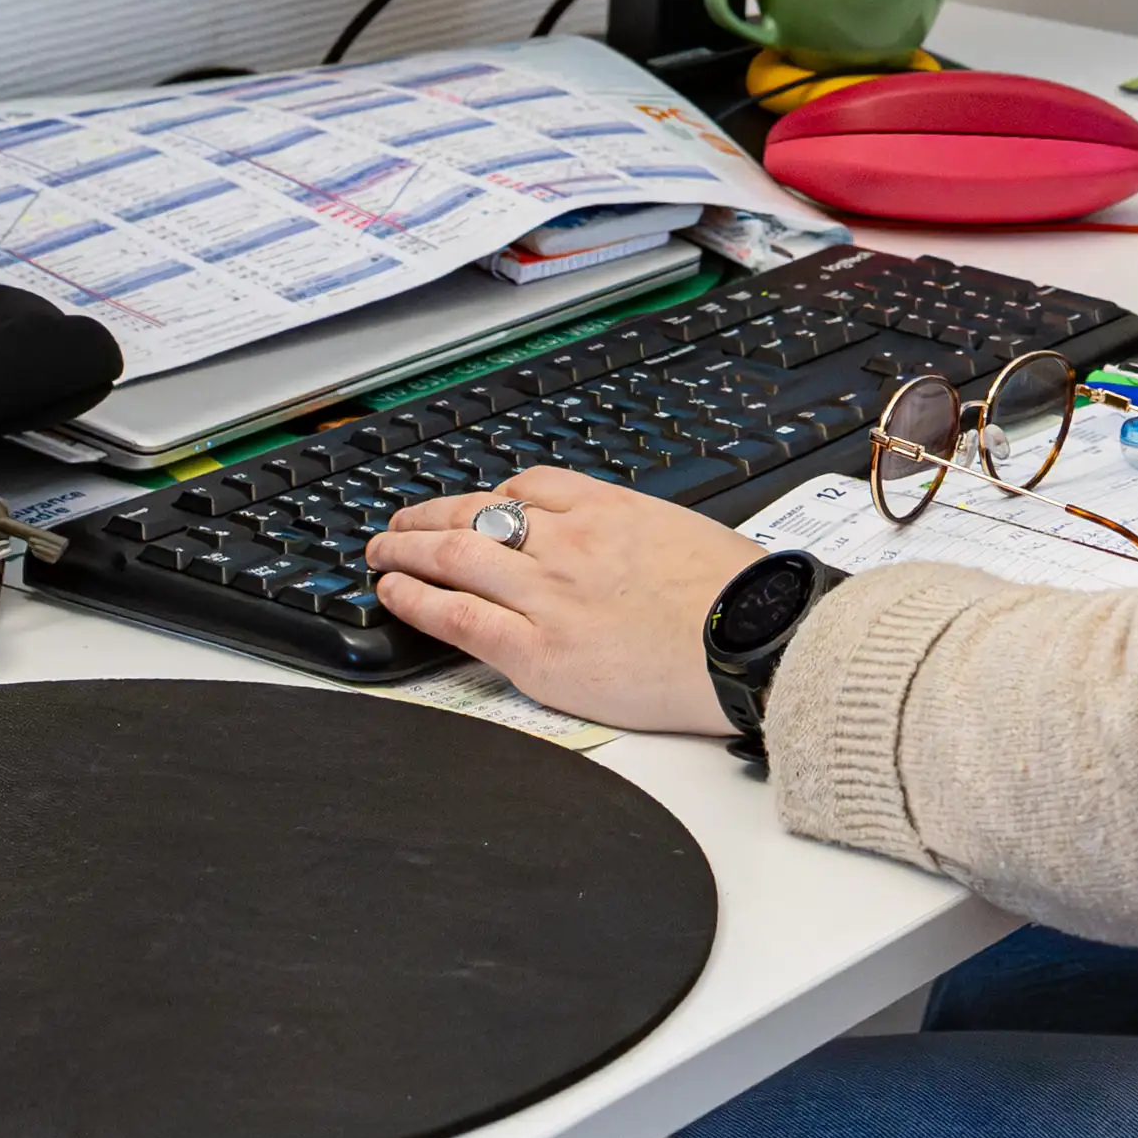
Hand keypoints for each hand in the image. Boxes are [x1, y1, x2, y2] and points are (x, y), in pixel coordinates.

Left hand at [366, 468, 764, 734]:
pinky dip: (417, 600)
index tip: (475, 506)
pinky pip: (459, 617)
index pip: (530, 487)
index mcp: (610, 510)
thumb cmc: (740, 599)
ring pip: (455, 555)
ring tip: (381, 551)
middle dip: (428, 515)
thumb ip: (643, 537)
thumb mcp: (688, 537)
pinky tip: (394, 594)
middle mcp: (570, 543)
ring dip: (407, 549)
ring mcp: (549, 594)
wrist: (755, 641)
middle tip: (399, 521)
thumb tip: (636, 550)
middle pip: (477, 514)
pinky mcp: (538, 649)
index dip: (489, 498)